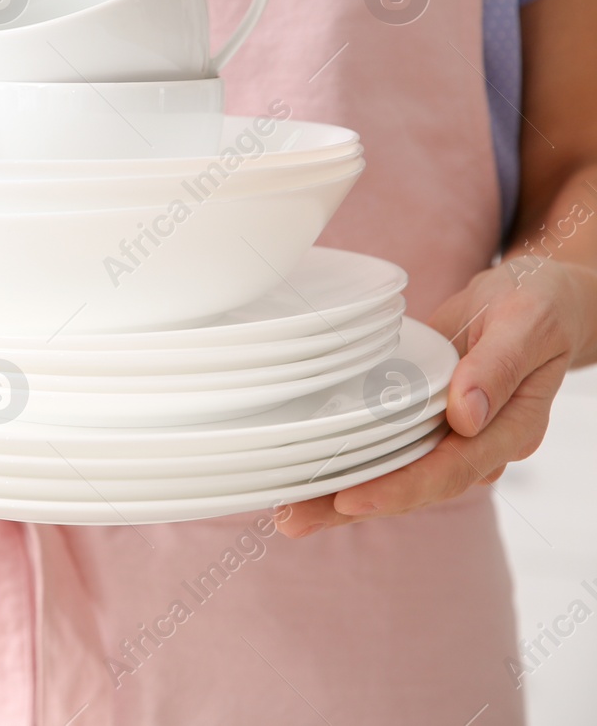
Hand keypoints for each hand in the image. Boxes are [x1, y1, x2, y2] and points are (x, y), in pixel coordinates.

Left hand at [274, 257, 596, 537]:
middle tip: (293, 520)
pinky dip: (349, 468)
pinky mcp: (426, 425)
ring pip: (394, 477)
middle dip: (352, 507)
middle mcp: (479, 446)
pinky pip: (386, 452)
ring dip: (340, 499)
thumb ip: (498, 367)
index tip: (352, 500)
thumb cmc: (534, 308)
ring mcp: (451, 439)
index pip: (451, 471)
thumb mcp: (526, 323)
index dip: (400, 489)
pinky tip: (306, 480)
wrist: (533, 302)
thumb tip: (464, 415)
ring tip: (287, 513)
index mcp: (510, 430)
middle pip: (413, 487)